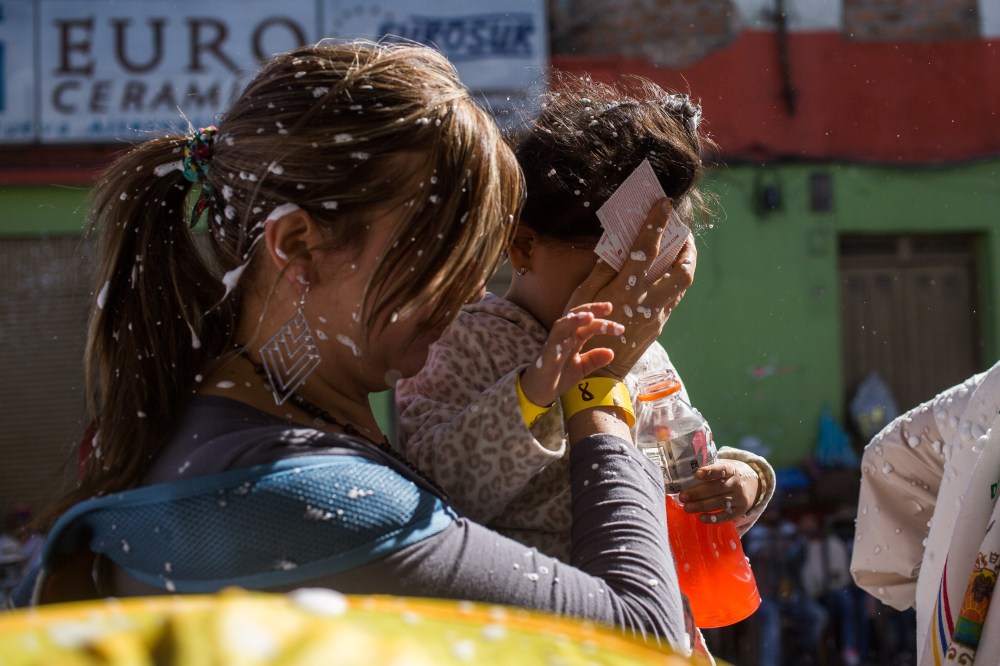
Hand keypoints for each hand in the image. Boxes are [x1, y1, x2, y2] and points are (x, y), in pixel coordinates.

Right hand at [519, 303, 624, 407]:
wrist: (538, 392)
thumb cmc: (558, 377)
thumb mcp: (581, 368)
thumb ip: (594, 359)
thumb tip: (612, 352)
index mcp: (573, 338)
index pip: (587, 323)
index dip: (600, 317)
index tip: (615, 317)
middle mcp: (563, 338)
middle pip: (575, 317)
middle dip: (591, 310)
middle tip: (608, 307)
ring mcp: (553, 347)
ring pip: (562, 327)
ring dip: (574, 319)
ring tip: (589, 316)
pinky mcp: (545, 359)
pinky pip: (552, 347)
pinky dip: (562, 341)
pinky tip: (572, 340)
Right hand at [566, 198, 696, 379]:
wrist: (600, 370)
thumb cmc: (585, 330)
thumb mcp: (584, 296)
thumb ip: (602, 269)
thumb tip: (615, 244)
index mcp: (626, 288)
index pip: (647, 248)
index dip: (657, 223)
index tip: (664, 203)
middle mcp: (648, 299)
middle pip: (683, 270)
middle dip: (688, 248)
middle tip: (684, 232)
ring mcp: (657, 313)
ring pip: (683, 284)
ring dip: (685, 263)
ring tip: (681, 249)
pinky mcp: (659, 323)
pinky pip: (674, 296)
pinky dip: (674, 279)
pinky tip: (667, 273)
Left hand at [676, 460, 760, 522]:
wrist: (754, 484)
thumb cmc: (730, 474)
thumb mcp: (724, 466)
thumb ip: (709, 468)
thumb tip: (684, 472)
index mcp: (732, 469)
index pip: (721, 469)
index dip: (709, 471)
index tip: (696, 474)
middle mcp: (737, 483)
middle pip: (716, 488)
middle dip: (697, 493)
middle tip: (682, 497)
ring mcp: (740, 498)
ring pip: (719, 502)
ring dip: (701, 506)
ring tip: (687, 508)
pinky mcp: (740, 511)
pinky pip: (726, 516)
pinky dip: (713, 518)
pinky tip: (701, 518)